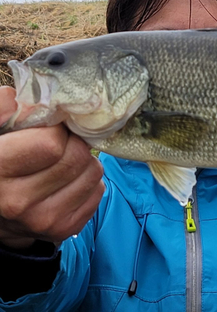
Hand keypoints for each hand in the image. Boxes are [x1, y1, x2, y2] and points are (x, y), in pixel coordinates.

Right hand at [0, 86, 104, 248]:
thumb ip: (2, 109)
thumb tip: (19, 96)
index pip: (52, 144)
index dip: (57, 130)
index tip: (51, 129)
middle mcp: (19, 201)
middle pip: (78, 157)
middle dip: (75, 142)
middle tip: (62, 143)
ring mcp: (44, 220)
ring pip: (94, 172)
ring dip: (85, 161)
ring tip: (64, 161)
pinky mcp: (65, 229)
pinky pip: (98, 191)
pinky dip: (89, 181)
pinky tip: (68, 180)